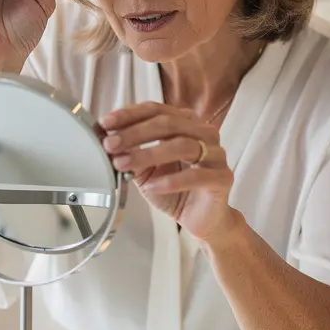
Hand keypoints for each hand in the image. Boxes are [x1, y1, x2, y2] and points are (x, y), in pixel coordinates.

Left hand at [99, 102, 239, 241]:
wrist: (200, 219)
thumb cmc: (175, 190)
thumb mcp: (145, 170)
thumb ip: (130, 154)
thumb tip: (106, 141)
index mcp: (186, 124)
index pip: (156, 110)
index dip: (130, 114)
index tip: (106, 123)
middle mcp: (204, 133)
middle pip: (167, 124)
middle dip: (134, 133)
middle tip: (110, 145)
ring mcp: (216, 154)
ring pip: (182, 145)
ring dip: (147, 154)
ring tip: (123, 165)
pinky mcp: (223, 178)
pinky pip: (196, 176)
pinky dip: (170, 180)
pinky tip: (151, 187)